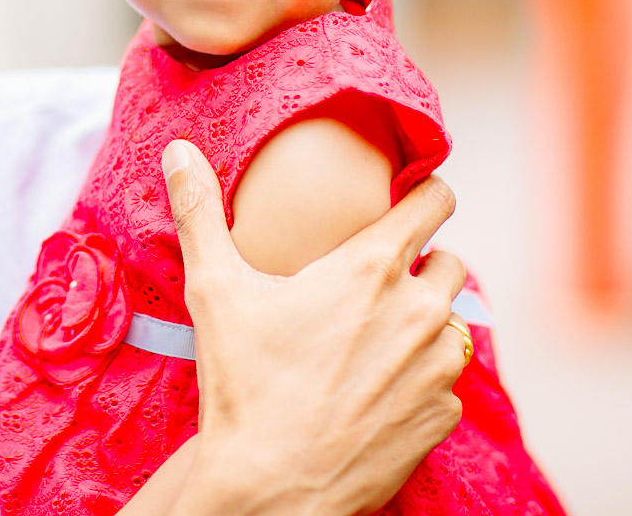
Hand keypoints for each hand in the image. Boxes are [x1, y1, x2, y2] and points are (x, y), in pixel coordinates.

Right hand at [160, 139, 467, 515]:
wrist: (270, 487)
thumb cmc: (243, 384)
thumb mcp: (214, 289)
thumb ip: (200, 211)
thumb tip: (178, 149)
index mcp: (372, 268)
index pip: (434, 202)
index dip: (425, 193)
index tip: (410, 197)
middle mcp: (419, 311)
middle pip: (449, 262)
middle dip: (419, 266)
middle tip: (373, 284)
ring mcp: (437, 367)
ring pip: (452, 323)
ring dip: (424, 324)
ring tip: (372, 339)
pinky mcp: (442, 416)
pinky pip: (445, 382)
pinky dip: (419, 380)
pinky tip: (375, 390)